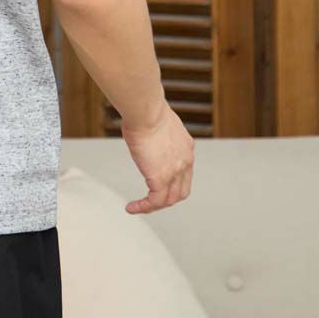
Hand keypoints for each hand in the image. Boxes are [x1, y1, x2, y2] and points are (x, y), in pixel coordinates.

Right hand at [120, 100, 194, 214]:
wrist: (146, 111)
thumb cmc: (146, 110)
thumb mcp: (157, 122)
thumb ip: (156, 131)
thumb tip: (144, 129)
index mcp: (186, 147)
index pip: (184, 173)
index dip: (173, 181)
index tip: (158, 183)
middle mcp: (185, 161)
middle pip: (181, 191)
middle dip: (166, 198)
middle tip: (151, 200)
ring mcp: (175, 172)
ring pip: (169, 200)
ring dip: (154, 206)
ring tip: (139, 207)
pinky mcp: (160, 178)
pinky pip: (154, 201)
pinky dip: (143, 207)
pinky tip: (132, 207)